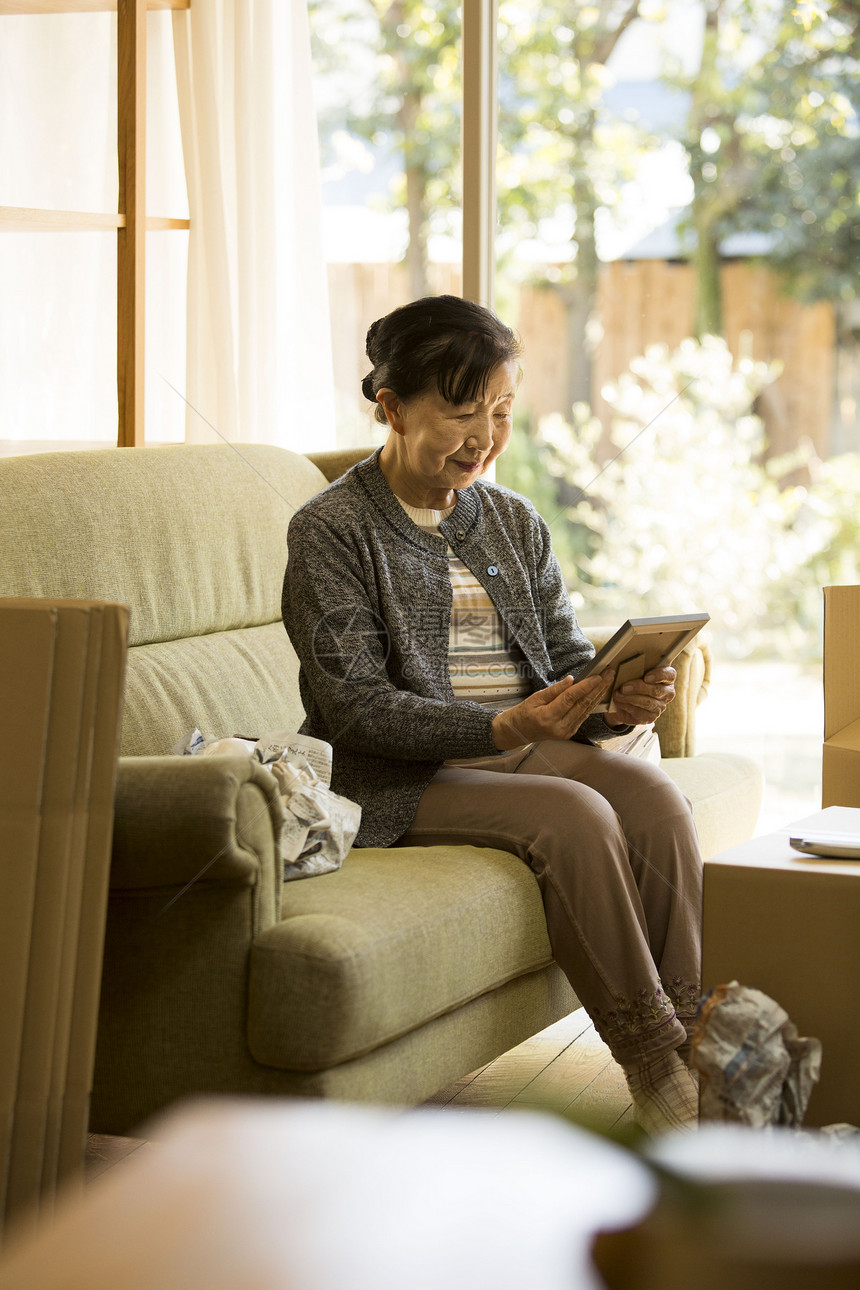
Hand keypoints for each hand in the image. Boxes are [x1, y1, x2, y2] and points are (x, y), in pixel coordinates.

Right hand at [492, 670, 613, 749]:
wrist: (517, 732)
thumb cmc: (523, 713)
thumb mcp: (535, 698)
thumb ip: (555, 690)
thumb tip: (572, 680)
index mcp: (547, 717)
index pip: (570, 699)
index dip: (585, 686)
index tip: (598, 676)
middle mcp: (559, 727)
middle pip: (582, 705)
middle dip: (598, 688)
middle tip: (609, 674)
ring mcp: (566, 732)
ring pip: (586, 710)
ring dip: (598, 694)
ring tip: (608, 680)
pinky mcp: (569, 733)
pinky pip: (583, 716)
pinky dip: (592, 703)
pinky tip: (599, 693)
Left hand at [603, 666, 676, 728]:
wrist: (625, 698)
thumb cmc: (631, 679)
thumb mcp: (633, 671)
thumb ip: (632, 668)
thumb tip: (615, 669)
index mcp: (667, 677)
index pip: (670, 675)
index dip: (659, 675)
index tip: (646, 677)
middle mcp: (667, 692)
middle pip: (656, 690)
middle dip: (639, 688)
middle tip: (623, 687)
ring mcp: (660, 706)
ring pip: (648, 703)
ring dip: (630, 699)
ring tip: (617, 695)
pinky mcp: (651, 718)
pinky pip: (640, 714)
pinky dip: (627, 707)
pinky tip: (618, 703)